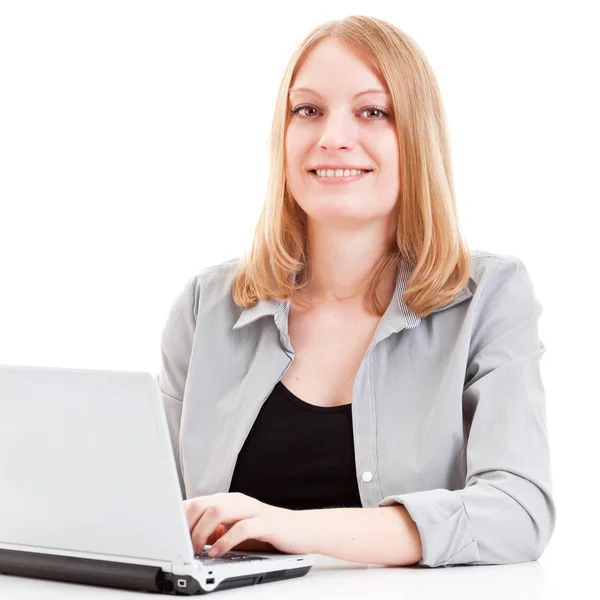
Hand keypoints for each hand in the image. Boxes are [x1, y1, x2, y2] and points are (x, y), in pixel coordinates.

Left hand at [183, 492, 314, 556]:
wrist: (302, 530)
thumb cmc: (267, 532)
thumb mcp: (235, 530)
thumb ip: (215, 530)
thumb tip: (188, 539)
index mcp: (228, 501)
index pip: (195, 502)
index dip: (178, 519)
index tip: (170, 538)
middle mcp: (237, 501)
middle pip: (202, 503)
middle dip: (187, 526)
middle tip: (182, 547)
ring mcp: (251, 510)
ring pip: (218, 510)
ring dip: (201, 531)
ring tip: (196, 550)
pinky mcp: (265, 523)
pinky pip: (241, 527)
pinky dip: (225, 540)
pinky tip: (217, 552)